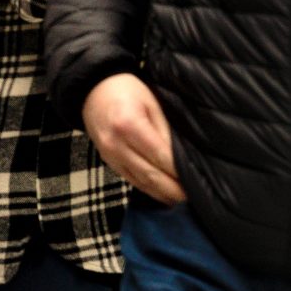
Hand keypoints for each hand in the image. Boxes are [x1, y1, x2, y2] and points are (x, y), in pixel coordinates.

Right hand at [84, 73, 185, 203]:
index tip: (198, 181)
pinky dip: (149, 190)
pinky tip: (164, 194)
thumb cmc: (127, 91)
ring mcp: (109, 156)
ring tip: (183, 200)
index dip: (179, 171)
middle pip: (150, 175)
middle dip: (174, 188)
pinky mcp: (108, 161)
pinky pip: (131, 180)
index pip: (160, 156)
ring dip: (163, 193)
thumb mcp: (152, 104)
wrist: (92, 90)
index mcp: (129, 125)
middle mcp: (116, 144)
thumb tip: (183, 159)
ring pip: (141, 182)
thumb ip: (165, 131)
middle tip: (194, 197)